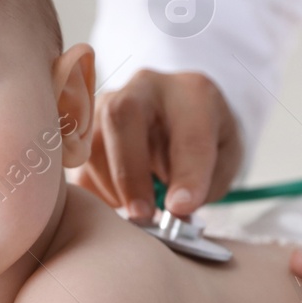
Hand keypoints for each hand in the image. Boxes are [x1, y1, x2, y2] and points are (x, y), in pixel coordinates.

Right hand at [69, 69, 243, 221]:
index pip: (189, 132)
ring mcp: (107, 103)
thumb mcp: (224, 161)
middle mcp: (145, 87)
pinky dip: (97, 191)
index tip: (181, 208)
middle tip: (143, 215)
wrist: (178, 120)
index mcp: (193, 92)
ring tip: (140, 208)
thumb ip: (205, 184)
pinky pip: (77, 165)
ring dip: (114, 187)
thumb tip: (172, 211)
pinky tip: (121, 199)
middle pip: (122, 116)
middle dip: (130, 172)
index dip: (187, 173)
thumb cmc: (206, 142)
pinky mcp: (83, 126)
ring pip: (94, 143)